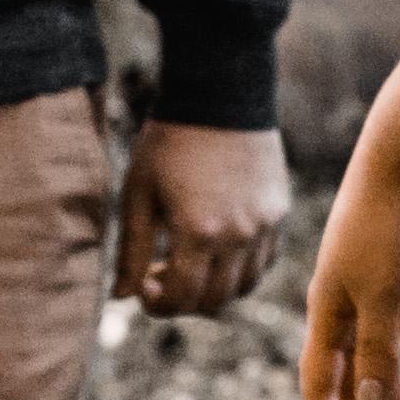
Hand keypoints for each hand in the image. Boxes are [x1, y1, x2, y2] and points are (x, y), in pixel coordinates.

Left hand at [114, 114, 288, 318]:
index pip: (182, 298)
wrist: (219, 95)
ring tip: (192, 264)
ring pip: (243, 287)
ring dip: (214, 290)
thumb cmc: (169, 142)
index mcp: (198, 231)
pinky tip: (219, 250)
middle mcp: (237, 235)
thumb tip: (121, 297)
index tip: (144, 285)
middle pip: (214, 301)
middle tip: (163, 275)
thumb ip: (131, 251)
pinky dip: (241, 270)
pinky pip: (264, 261)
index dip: (158, 304)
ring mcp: (263, 225)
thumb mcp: (138, 194)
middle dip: (183, 301)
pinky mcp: (278, 212)